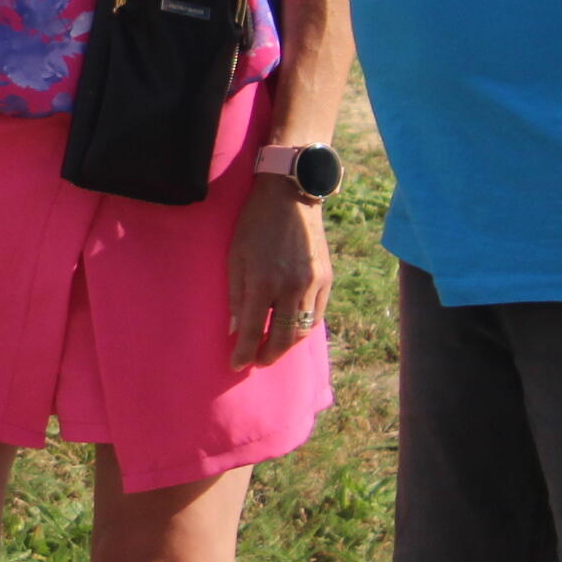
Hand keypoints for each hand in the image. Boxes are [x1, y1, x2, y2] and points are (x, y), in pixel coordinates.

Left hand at [227, 173, 332, 367]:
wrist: (290, 196)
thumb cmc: (254, 225)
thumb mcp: (234, 256)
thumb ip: (235, 295)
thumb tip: (236, 329)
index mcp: (263, 281)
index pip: (253, 330)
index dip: (244, 352)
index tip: (236, 365)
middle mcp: (291, 287)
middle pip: (283, 337)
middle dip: (269, 355)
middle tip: (257, 362)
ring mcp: (313, 284)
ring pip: (303, 330)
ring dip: (287, 346)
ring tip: (273, 350)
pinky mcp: (327, 278)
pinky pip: (317, 314)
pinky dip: (304, 328)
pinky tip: (292, 330)